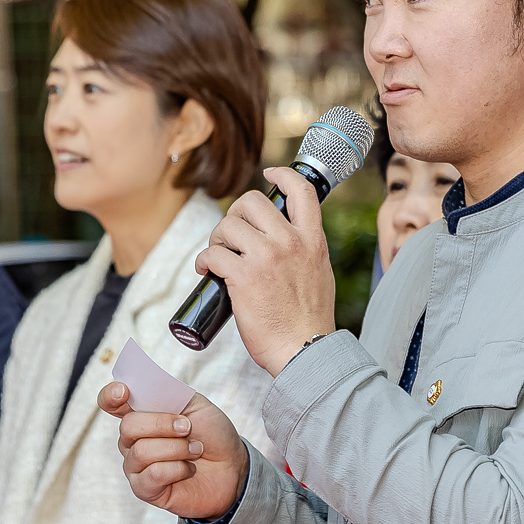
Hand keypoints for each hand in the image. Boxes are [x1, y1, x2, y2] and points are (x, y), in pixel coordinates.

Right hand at [104, 383, 246, 520]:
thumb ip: (168, 394)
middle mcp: (132, 440)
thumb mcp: (196, 404)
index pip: (110, 402)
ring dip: (177, 448)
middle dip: (163, 424)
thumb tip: (142, 387)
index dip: (111, 395)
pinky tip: (188, 469)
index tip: (125, 392)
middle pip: (128, 426)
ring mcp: (135, 466)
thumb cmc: (211, 434)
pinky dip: (178, 469)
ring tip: (195, 450)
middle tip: (188, 428)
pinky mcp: (144, 489)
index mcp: (141, 414)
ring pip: (142, 451)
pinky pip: (153, 474)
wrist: (232, 466)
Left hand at [194, 167, 336, 375]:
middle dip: (234, 215)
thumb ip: (305, 252)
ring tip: (218, 257)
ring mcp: (267, 258)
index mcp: (312, 240)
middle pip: (251, 202)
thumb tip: (287, 242)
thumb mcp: (319, 273)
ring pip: (228, 225)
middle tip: (230, 237)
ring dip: (216, 239)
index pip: (300, 191)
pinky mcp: (243, 277)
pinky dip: (204, 261)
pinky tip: (206, 272)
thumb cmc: (309, 320)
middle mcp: (290, 242)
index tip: (268, 173)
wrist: (305, 350)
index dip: (281, 174)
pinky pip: (212, 254)